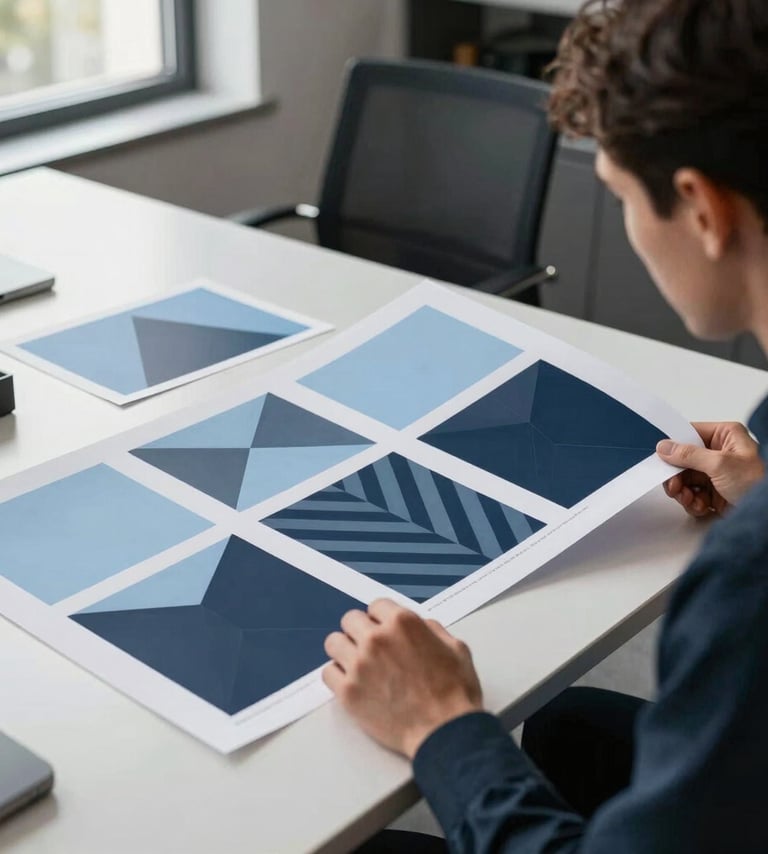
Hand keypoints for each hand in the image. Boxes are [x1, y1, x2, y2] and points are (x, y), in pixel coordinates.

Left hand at [323, 599, 482, 758]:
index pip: (376, 605)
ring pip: (334, 642)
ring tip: (357, 663)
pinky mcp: (348, 692)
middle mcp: (377, 639)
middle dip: (361, 631)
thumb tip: (419, 626)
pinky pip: (327, 673)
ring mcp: (360, 664)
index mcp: (403, 623)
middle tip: (370, 647)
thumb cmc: (454, 695)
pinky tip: (352, 682)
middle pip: (350, 620)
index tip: (382, 629)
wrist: (444, 732)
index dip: (381, 619)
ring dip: (345, 650)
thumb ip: (431, 630)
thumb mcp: (456, 648)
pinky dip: (337, 676)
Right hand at [657, 422, 763, 516]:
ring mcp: (716, 473)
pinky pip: (692, 494)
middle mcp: (720, 453)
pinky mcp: (715, 492)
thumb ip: (689, 455)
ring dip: (683, 491)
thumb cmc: (760, 483)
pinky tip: (701, 506)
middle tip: (673, 485)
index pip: (689, 434)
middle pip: (683, 460)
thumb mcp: (721, 464)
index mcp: (725, 436)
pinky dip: (692, 502)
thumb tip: (665, 447)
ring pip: (685, 479)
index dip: (673, 446)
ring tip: (689, 498)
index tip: (660, 457)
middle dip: (676, 475)